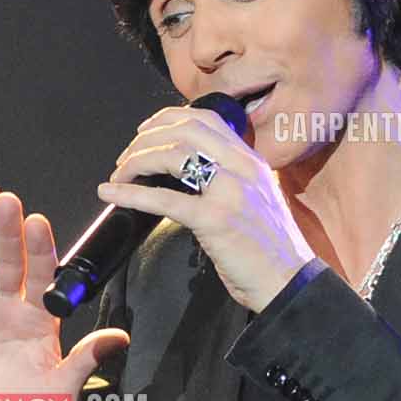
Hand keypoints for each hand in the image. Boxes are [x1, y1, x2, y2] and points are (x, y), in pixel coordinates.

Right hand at [0, 182, 131, 400]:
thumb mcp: (58, 391)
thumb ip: (84, 361)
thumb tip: (120, 338)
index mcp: (38, 316)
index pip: (41, 274)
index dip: (39, 248)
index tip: (38, 222)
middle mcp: (8, 304)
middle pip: (9, 259)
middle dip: (9, 230)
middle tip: (7, 200)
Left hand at [97, 106, 315, 313]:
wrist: (290, 282)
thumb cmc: (271, 249)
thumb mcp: (256, 198)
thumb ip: (230, 179)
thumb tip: (189, 173)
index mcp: (251, 160)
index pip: (206, 119)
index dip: (167, 118)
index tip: (144, 131)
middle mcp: (242, 167)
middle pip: (184, 130)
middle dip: (145, 139)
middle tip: (125, 158)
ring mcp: (230, 191)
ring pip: (173, 154)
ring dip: (136, 161)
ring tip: (119, 174)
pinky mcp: (215, 219)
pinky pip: (164, 198)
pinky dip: (131, 193)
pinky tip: (110, 193)